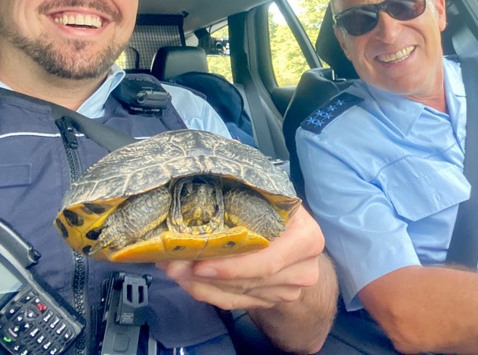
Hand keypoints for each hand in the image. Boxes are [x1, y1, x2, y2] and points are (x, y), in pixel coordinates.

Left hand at [158, 205, 324, 309]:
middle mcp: (302, 267)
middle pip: (249, 280)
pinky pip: (233, 303)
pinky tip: (188, 280)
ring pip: (237, 294)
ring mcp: (288, 289)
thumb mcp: (270, 195)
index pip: (268, 260)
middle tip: (172, 264)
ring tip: (173, 268)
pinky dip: (207, 292)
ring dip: (200, 283)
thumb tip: (206, 175)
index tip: (199, 263)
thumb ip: (247, 191)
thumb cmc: (277, 209)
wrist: (296, 241)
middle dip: (206, 275)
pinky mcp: (271, 302)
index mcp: (305, 237)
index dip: (233, 266)